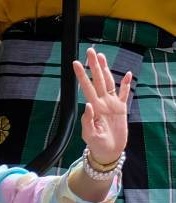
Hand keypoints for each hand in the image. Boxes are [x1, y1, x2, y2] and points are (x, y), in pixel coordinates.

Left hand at [73, 48, 131, 163]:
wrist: (108, 152)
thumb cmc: (96, 144)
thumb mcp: (89, 135)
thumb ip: (87, 121)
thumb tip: (88, 105)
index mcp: (94, 107)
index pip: (86, 87)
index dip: (81, 75)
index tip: (75, 63)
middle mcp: (102, 102)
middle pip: (98, 80)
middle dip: (94, 65)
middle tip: (91, 51)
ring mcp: (112, 105)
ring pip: (109, 83)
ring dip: (106, 70)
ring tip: (102, 56)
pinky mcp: (121, 109)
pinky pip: (125, 94)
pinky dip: (127, 85)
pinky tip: (127, 74)